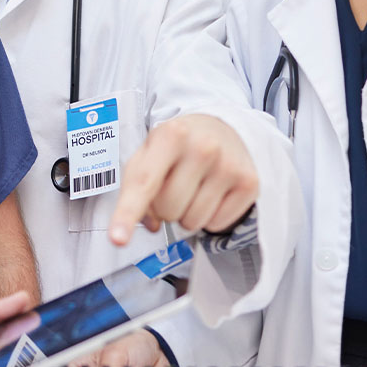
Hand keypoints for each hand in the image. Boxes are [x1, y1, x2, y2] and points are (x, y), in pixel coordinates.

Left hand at [109, 114, 257, 244]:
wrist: (220, 127)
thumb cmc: (178, 145)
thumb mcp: (149, 152)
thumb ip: (136, 186)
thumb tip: (149, 224)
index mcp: (170, 135)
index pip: (145, 183)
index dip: (128, 213)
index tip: (117, 239)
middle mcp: (203, 148)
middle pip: (168, 209)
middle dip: (165, 207)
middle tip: (174, 184)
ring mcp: (229, 165)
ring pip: (192, 222)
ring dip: (187, 214)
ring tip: (193, 187)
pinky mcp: (249, 183)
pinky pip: (217, 225)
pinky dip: (210, 217)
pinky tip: (212, 192)